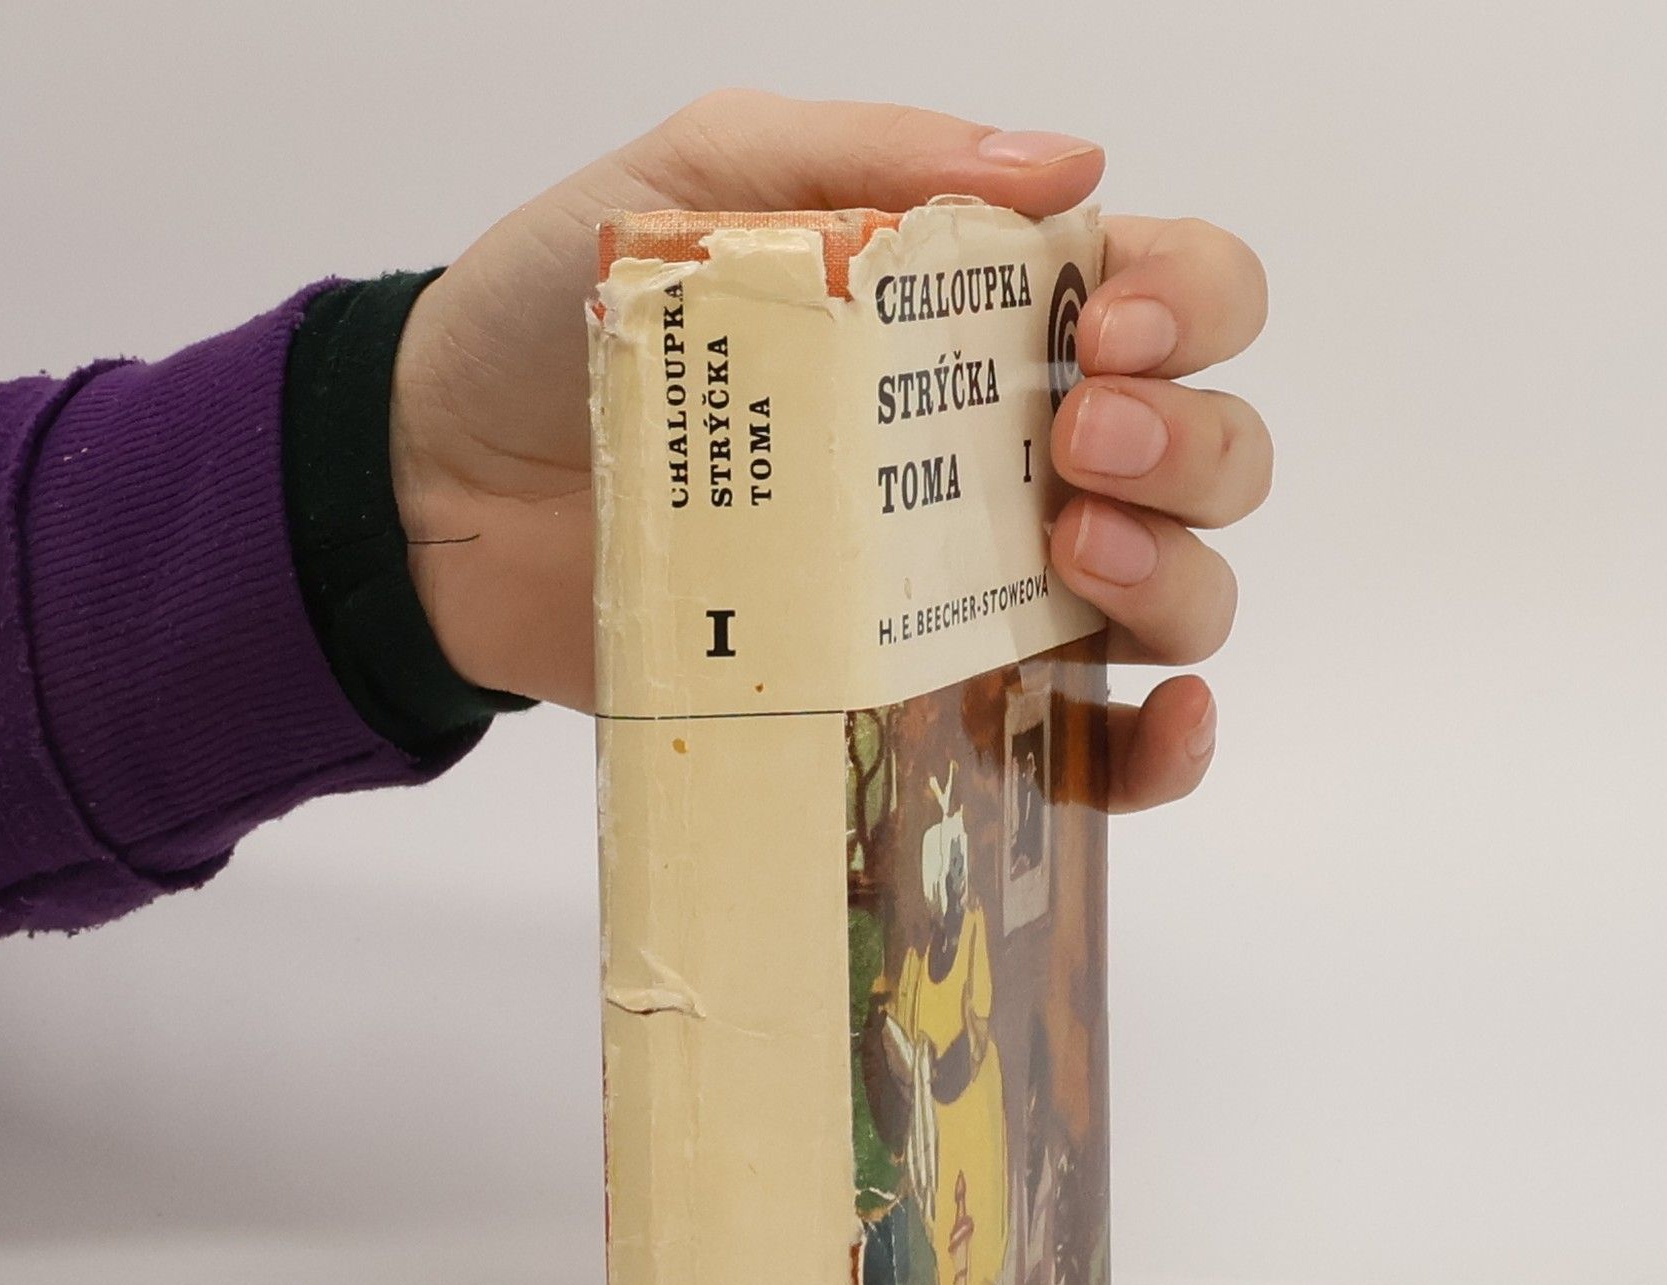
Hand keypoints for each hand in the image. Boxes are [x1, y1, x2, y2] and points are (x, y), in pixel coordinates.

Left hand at [389, 91, 1270, 812]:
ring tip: (1069, 552)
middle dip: (1187, 446)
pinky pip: (1091, 747)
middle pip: (1215, 453)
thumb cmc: (569, 324)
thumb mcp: (705, 179)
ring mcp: (982, 593)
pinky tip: (1160, 721)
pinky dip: (1158, 747)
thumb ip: (875, 156)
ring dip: (1178, 577)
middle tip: (1067, 439)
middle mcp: (1018, 456)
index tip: (1102, 329)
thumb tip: (1071, 162)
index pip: (1182, 292)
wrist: (451, 494)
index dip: (1191, 305)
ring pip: (1181, 594)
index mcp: (991, 317)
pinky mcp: (931, 708)